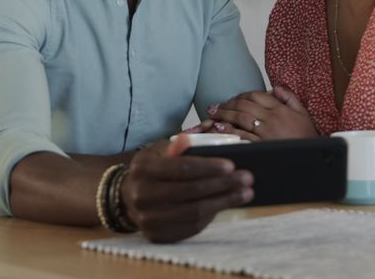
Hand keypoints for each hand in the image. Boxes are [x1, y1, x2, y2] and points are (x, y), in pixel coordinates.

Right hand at [120, 136, 253, 242]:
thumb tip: (202, 140)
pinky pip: (190, 227)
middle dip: (223, 185)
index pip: (181, 169)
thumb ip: (180, 147)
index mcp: (143, 170)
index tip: (232, 165)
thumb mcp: (160, 151)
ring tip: (245, 193)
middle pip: (191, 192)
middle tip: (247, 178)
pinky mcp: (157, 235)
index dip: (208, 168)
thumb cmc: (153, 169)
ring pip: (194, 212)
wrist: (127, 197)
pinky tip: (226, 205)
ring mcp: (148, 219)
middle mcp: (142, 196)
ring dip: (224, 202)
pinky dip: (212, 216)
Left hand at [209, 86, 319, 139]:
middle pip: (245, 105)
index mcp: (280, 109)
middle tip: (217, 107)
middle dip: (228, 104)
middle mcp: (272, 118)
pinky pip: (242, 136)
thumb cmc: (307, 137)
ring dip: (225, 114)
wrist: (312, 158)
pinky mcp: (262, 145)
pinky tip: (220, 127)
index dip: (241, 95)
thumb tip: (276, 87)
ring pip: (241, 118)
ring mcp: (266, 132)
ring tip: (214, 114)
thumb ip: (290, 98)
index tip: (233, 99)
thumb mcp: (303, 114)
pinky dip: (230, 130)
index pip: (256, 96)